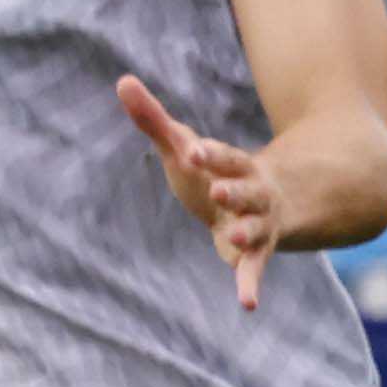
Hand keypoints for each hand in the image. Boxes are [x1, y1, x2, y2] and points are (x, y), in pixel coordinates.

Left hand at [120, 75, 284, 310]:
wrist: (264, 204)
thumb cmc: (212, 173)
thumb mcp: (183, 149)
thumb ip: (154, 120)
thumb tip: (122, 82)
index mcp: (235, 165)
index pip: (224, 157)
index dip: (211, 155)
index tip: (193, 150)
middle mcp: (253, 192)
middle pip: (246, 189)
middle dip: (233, 190)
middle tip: (218, 191)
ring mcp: (257, 223)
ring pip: (255, 227)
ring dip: (246, 231)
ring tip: (234, 238)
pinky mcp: (254, 253)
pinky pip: (255, 269)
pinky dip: (250, 285)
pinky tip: (248, 304)